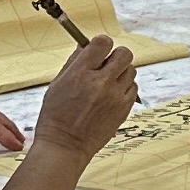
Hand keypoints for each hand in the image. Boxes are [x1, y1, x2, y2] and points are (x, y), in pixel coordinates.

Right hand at [27, 35, 137, 159]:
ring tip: (107, 83)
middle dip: (115, 56)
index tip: (98, 50)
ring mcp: (115, 96)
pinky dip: (125, 88)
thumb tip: (85, 46)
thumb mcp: (57, 84)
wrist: (65, 146)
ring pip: (131, 70)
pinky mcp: (124, 109)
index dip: (101, 44)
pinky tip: (112, 95)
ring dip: (121, 72)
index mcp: (80, 73)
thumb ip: (73, 63)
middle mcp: (101, 83)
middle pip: (124, 53)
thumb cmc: (56, 117)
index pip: (102, 43)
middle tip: (106, 65)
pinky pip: (134, 88)